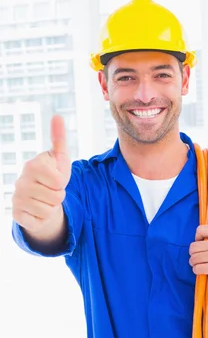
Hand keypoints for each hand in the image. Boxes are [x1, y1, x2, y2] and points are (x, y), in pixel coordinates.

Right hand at [12, 115, 71, 232]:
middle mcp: (21, 181)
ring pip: (49, 210)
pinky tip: (37, 211)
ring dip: (52, 208)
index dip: (62, 182)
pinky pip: (40, 221)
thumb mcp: (60, 159)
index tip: (55, 179)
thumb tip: (57, 116)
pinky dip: (43, 219)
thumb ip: (59, 139)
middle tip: (51, 192)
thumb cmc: (52, 177)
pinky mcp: (17, 215)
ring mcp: (16, 198)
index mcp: (32, 165)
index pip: (59, 181)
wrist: (41, 199)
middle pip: (57, 197)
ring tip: (45, 201)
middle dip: (59, 196)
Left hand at [189, 223, 207, 281]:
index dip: (197, 236)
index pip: (200, 229)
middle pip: (193, 246)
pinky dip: (196, 270)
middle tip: (196, 254)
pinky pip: (197, 269)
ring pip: (194, 258)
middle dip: (193, 252)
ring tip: (197, 263)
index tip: (200, 241)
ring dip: (193, 262)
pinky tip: (200, 270)